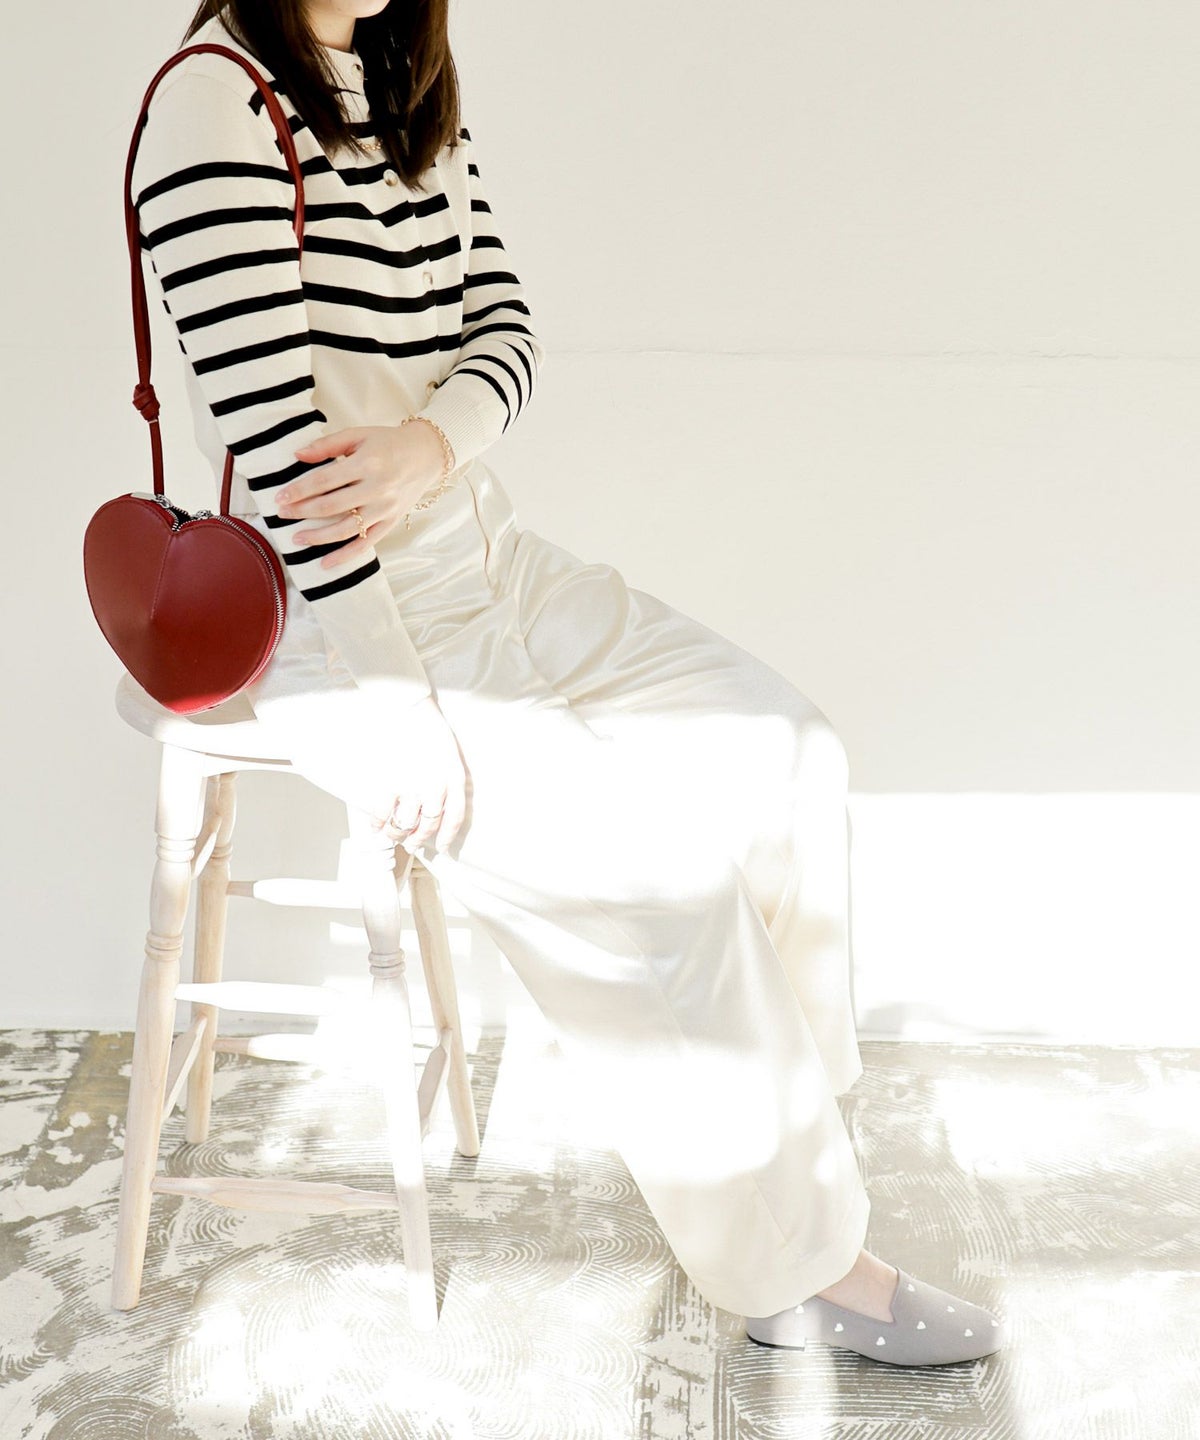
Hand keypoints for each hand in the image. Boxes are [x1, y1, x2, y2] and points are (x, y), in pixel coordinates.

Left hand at [276, 422, 449, 567]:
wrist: (426, 455)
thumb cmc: (388, 443)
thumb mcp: (358, 435)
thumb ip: (327, 445)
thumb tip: (297, 455)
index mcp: (367, 463)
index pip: (324, 480)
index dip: (299, 490)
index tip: (280, 497)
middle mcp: (377, 488)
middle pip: (331, 506)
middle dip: (302, 512)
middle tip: (282, 515)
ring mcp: (385, 509)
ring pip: (346, 529)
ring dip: (318, 537)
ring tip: (297, 538)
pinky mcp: (390, 523)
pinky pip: (365, 544)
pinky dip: (345, 556)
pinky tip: (325, 563)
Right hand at [372, 695, 469, 855]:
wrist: (409, 708)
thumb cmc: (429, 730)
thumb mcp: (450, 755)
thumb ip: (449, 780)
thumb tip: (441, 806)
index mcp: (454, 779)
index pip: (455, 818)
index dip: (448, 836)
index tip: (443, 848)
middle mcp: (437, 786)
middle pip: (429, 825)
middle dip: (419, 839)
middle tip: (412, 844)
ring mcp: (414, 786)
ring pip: (405, 824)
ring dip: (397, 834)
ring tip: (393, 835)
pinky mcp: (392, 781)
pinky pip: (384, 812)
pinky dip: (378, 823)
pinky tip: (376, 826)